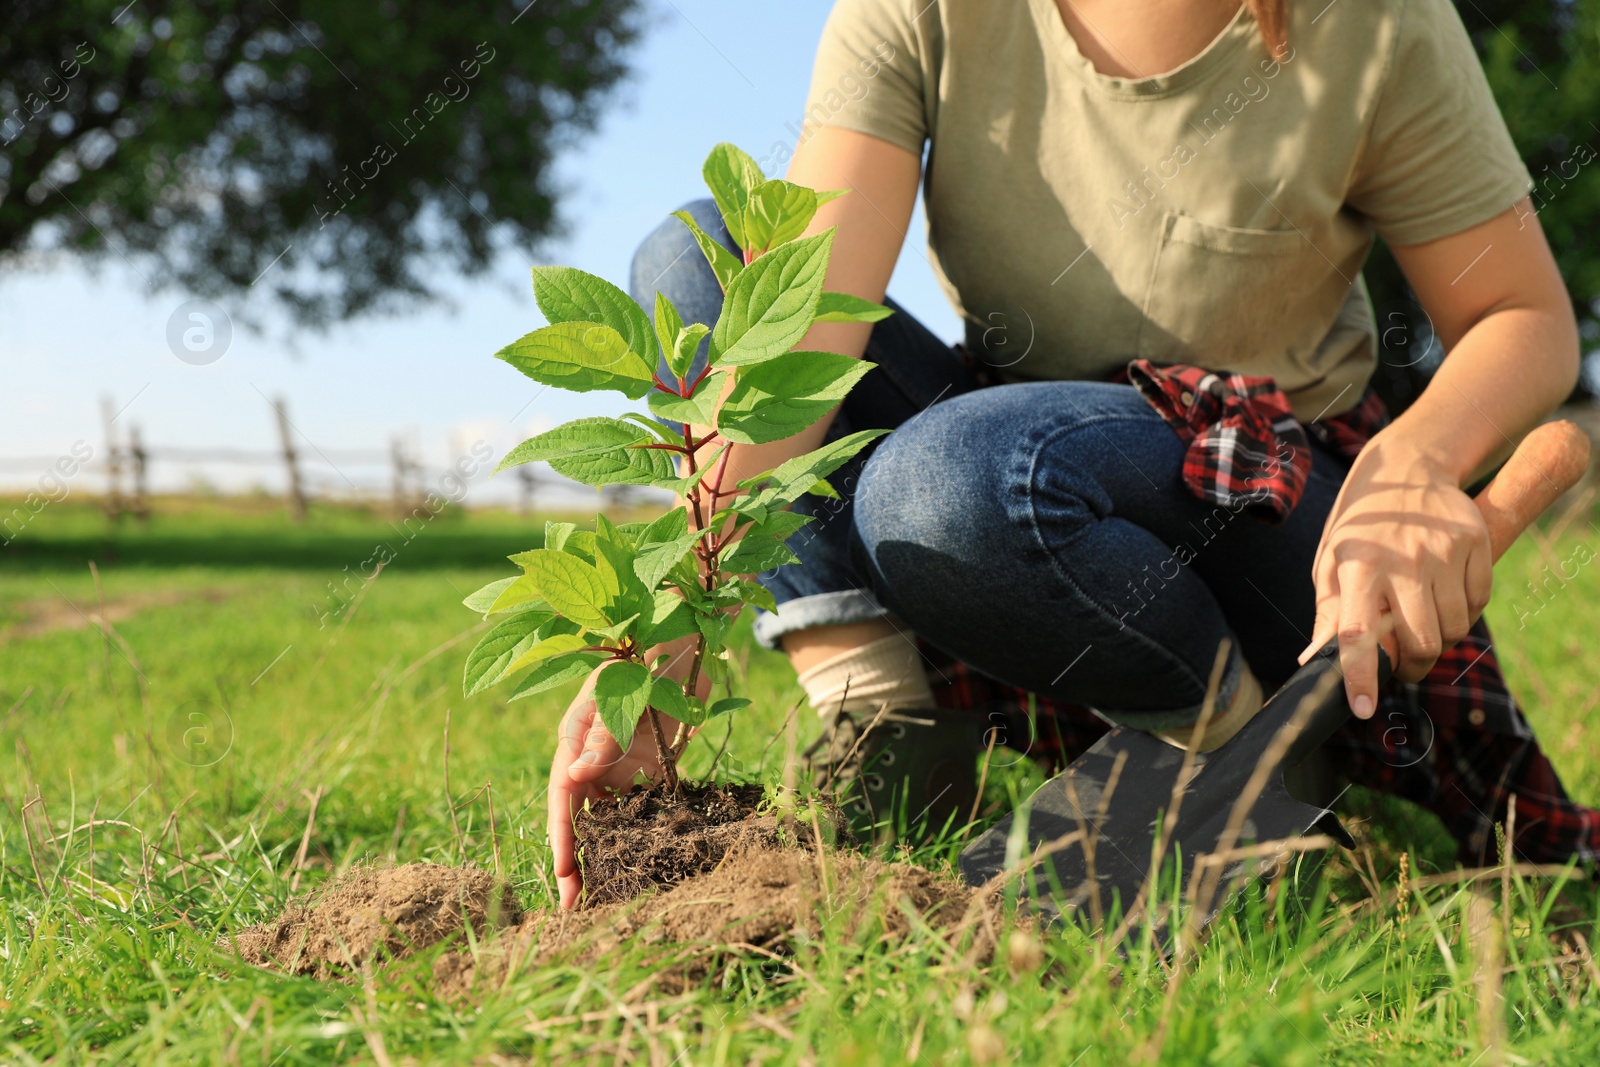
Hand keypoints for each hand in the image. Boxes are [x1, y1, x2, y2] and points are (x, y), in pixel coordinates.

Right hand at [547, 666, 681, 908]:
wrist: (684, 647)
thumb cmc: (645, 661)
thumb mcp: (620, 695)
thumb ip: (602, 734)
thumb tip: (573, 776)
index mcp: (574, 738)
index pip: (562, 795)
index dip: (562, 835)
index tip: (564, 871)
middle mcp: (592, 757)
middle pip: (578, 816)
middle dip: (575, 860)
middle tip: (574, 906)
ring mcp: (620, 765)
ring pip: (606, 819)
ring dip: (604, 855)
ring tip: (605, 896)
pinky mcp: (649, 770)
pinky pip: (639, 809)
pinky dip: (637, 836)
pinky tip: (642, 865)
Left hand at [1298, 443, 1491, 717]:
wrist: (1406, 470)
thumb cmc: (1361, 529)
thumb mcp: (1331, 564)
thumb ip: (1328, 615)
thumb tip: (1312, 661)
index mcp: (1357, 568)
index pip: (1358, 633)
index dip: (1360, 676)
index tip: (1363, 709)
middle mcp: (1403, 560)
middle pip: (1421, 642)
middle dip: (1413, 665)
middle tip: (1402, 664)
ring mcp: (1444, 551)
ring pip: (1454, 628)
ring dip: (1440, 639)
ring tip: (1421, 621)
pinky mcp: (1476, 542)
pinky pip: (1479, 603)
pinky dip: (1464, 612)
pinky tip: (1444, 595)